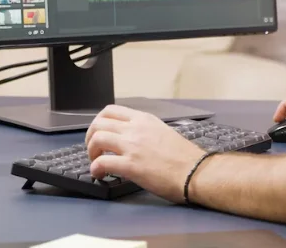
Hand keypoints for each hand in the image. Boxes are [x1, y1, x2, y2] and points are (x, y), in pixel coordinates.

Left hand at [84, 105, 204, 203]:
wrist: (195, 172)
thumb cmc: (184, 157)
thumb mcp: (163, 132)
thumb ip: (145, 131)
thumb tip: (131, 139)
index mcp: (144, 119)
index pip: (111, 110)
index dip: (99, 122)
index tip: (99, 133)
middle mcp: (136, 128)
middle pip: (99, 123)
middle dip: (90, 137)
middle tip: (93, 150)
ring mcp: (133, 145)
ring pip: (97, 138)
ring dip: (91, 152)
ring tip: (96, 162)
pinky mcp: (131, 164)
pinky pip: (102, 162)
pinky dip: (95, 168)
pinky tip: (99, 174)